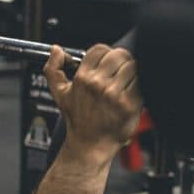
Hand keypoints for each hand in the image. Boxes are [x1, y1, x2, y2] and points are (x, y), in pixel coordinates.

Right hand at [44, 44, 142, 160]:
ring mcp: (114, 94)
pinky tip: (131, 93)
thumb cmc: (77, 119)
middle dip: (121, 61)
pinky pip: (140, 83)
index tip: (107, 64)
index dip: (106, 54)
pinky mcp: (129, 104)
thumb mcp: (59, 93)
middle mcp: (98, 84)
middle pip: (119, 54)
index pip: (100, 49)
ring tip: (125, 83)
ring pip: (132, 66)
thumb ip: (53, 69)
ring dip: (132, 72)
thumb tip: (56, 50)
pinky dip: (139, 85)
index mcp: (82, 78)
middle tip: (119, 72)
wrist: (90, 144)